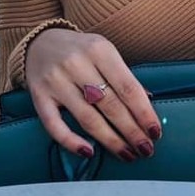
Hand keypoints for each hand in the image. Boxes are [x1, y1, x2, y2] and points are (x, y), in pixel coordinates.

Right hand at [24, 28, 159, 160]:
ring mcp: (55, 81)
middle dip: (131, 131)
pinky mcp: (38, 96)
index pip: (128, 88)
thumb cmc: (82, 50)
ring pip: (87, 118)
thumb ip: (124, 77)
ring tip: (126, 153)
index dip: (144, 113)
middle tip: (145, 149)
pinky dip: (71, 141)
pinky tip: (88, 152)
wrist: (40, 42)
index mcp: (100, 50)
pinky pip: (54, 124)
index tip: (155, 132)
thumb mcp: (106, 53)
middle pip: (110, 105)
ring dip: (110, 140)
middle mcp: (77, 65)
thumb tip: (147, 104)